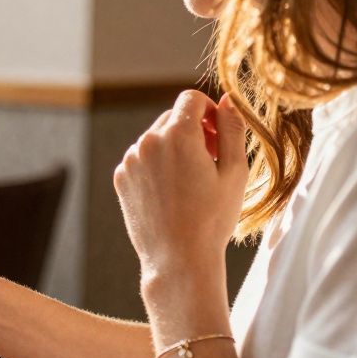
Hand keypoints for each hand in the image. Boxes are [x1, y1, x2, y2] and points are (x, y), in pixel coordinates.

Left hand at [113, 91, 246, 278]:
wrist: (178, 258)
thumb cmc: (212, 218)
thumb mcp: (235, 171)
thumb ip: (232, 128)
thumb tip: (228, 101)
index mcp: (178, 134)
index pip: (191, 99)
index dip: (209, 111)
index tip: (218, 133)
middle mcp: (148, 141)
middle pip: (173, 117)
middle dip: (193, 130)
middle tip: (211, 160)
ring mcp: (130, 160)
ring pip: (156, 138)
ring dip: (174, 148)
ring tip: (191, 181)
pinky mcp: (121, 177)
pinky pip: (142, 158)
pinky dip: (157, 165)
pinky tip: (172, 192)